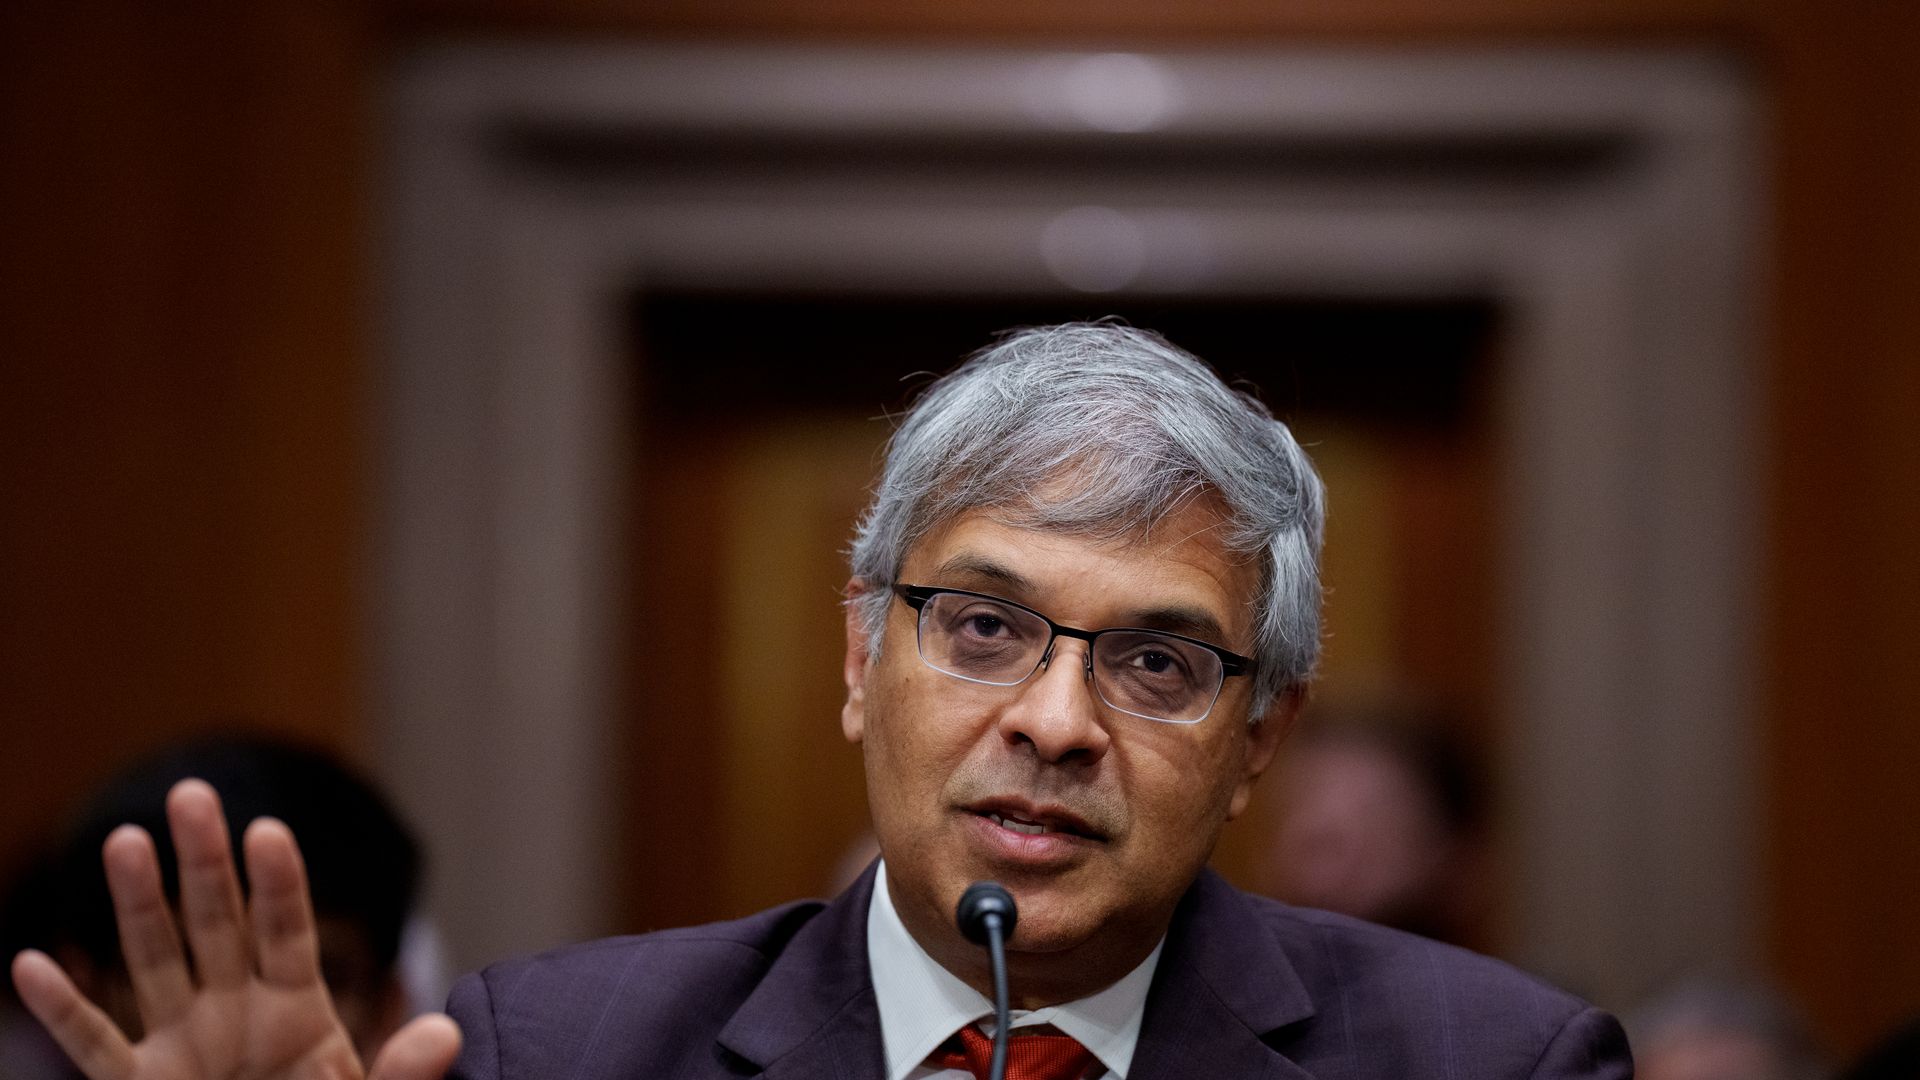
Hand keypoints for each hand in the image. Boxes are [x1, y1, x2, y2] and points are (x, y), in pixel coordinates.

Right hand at [10, 779, 461, 1079]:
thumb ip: (400, 1074)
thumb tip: (446, 1034)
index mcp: (299, 1013)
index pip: (288, 934)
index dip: (280, 885)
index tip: (269, 830)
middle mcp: (236, 1015)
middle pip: (219, 925)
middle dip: (206, 862)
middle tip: (192, 792)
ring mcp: (185, 1047)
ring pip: (156, 963)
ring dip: (139, 906)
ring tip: (126, 839)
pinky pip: (97, 1046)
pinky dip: (63, 1010)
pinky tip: (28, 964)